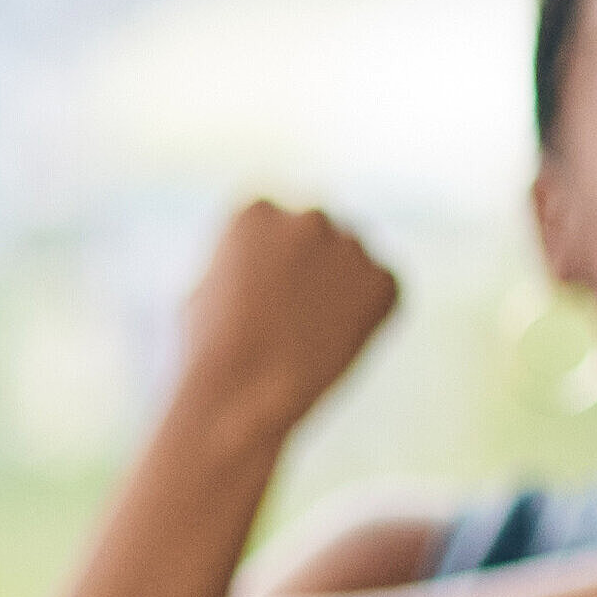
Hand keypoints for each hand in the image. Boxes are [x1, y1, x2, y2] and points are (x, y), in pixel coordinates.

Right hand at [173, 203, 398, 440]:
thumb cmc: (212, 344)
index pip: (275, 221)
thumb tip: (266, 258)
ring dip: (342, 284)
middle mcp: (309, 217)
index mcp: (257, 210)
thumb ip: (245, 258)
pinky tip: (338, 336)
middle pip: (317, 234)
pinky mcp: (385, 280)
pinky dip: (369, 310)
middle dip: (312, 264)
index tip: (264, 292)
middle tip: (297, 313)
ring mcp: (352, 246)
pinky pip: (383, 289)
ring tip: (313, 329)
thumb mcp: (210, 283)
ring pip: (352, 260)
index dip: (271, 261)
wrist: (247, 386)